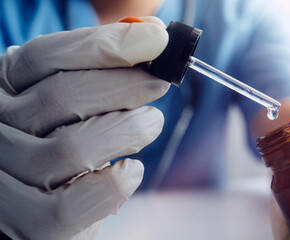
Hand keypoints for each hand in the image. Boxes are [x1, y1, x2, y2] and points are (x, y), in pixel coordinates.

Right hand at [0, 17, 168, 238]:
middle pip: (60, 97)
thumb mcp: (73, 105)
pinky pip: (73, 203)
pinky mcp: (29, 226)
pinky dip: (114, 184)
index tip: (154, 41)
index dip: (101, 47)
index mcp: (2, 92)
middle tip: (158, 84)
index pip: (42, 58)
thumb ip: (101, 70)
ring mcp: (4, 182)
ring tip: (149, 124)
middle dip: (124, 86)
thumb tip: (150, 36)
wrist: (45, 215)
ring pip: (73, 147)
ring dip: (128, 130)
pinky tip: (129, 171)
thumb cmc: (67, 153)